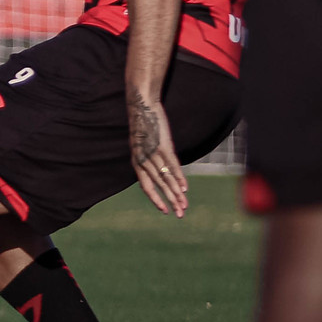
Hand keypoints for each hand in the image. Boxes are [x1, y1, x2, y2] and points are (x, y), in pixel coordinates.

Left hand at [128, 90, 187, 216]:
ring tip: (184, 205)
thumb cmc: (143, 126)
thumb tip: (159, 169)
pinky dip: (179, 177)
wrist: (141, 106)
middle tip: (179, 215)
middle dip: (169, 201)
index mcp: (136, 161)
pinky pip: (172, 165)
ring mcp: (153, 153)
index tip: (164, 210)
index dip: (155, 199)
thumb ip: (149, 158)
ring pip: (166, 178)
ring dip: (176, 193)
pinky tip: (184, 188)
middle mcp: (143, 160)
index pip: (145, 186)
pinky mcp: (163, 146)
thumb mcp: (142, 144)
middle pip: (158, 186)